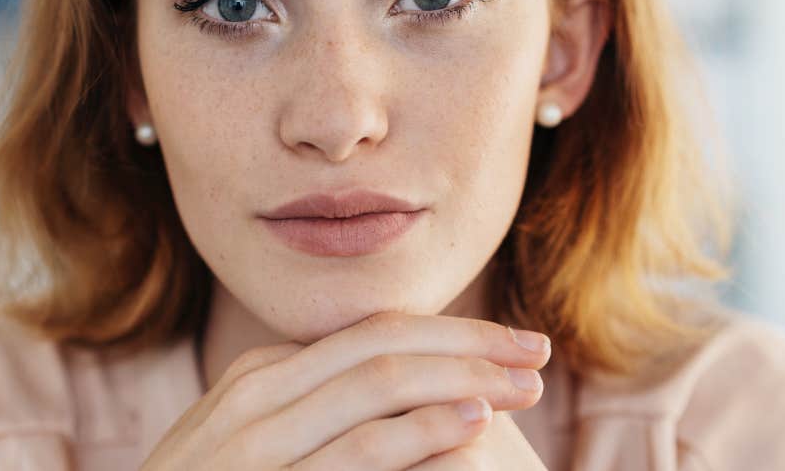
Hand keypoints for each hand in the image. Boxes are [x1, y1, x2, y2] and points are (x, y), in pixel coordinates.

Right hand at [138, 311, 550, 469]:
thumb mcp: (247, 450)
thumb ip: (307, 415)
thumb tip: (394, 393)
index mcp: (259, 378)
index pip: (369, 332)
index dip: (449, 332)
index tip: (510, 344)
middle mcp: (255, 395)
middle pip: (382, 343)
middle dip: (469, 342)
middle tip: (537, 350)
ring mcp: (255, 441)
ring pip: (377, 381)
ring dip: (463, 375)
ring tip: (524, 383)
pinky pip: (356, 449)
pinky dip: (420, 428)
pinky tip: (472, 422)